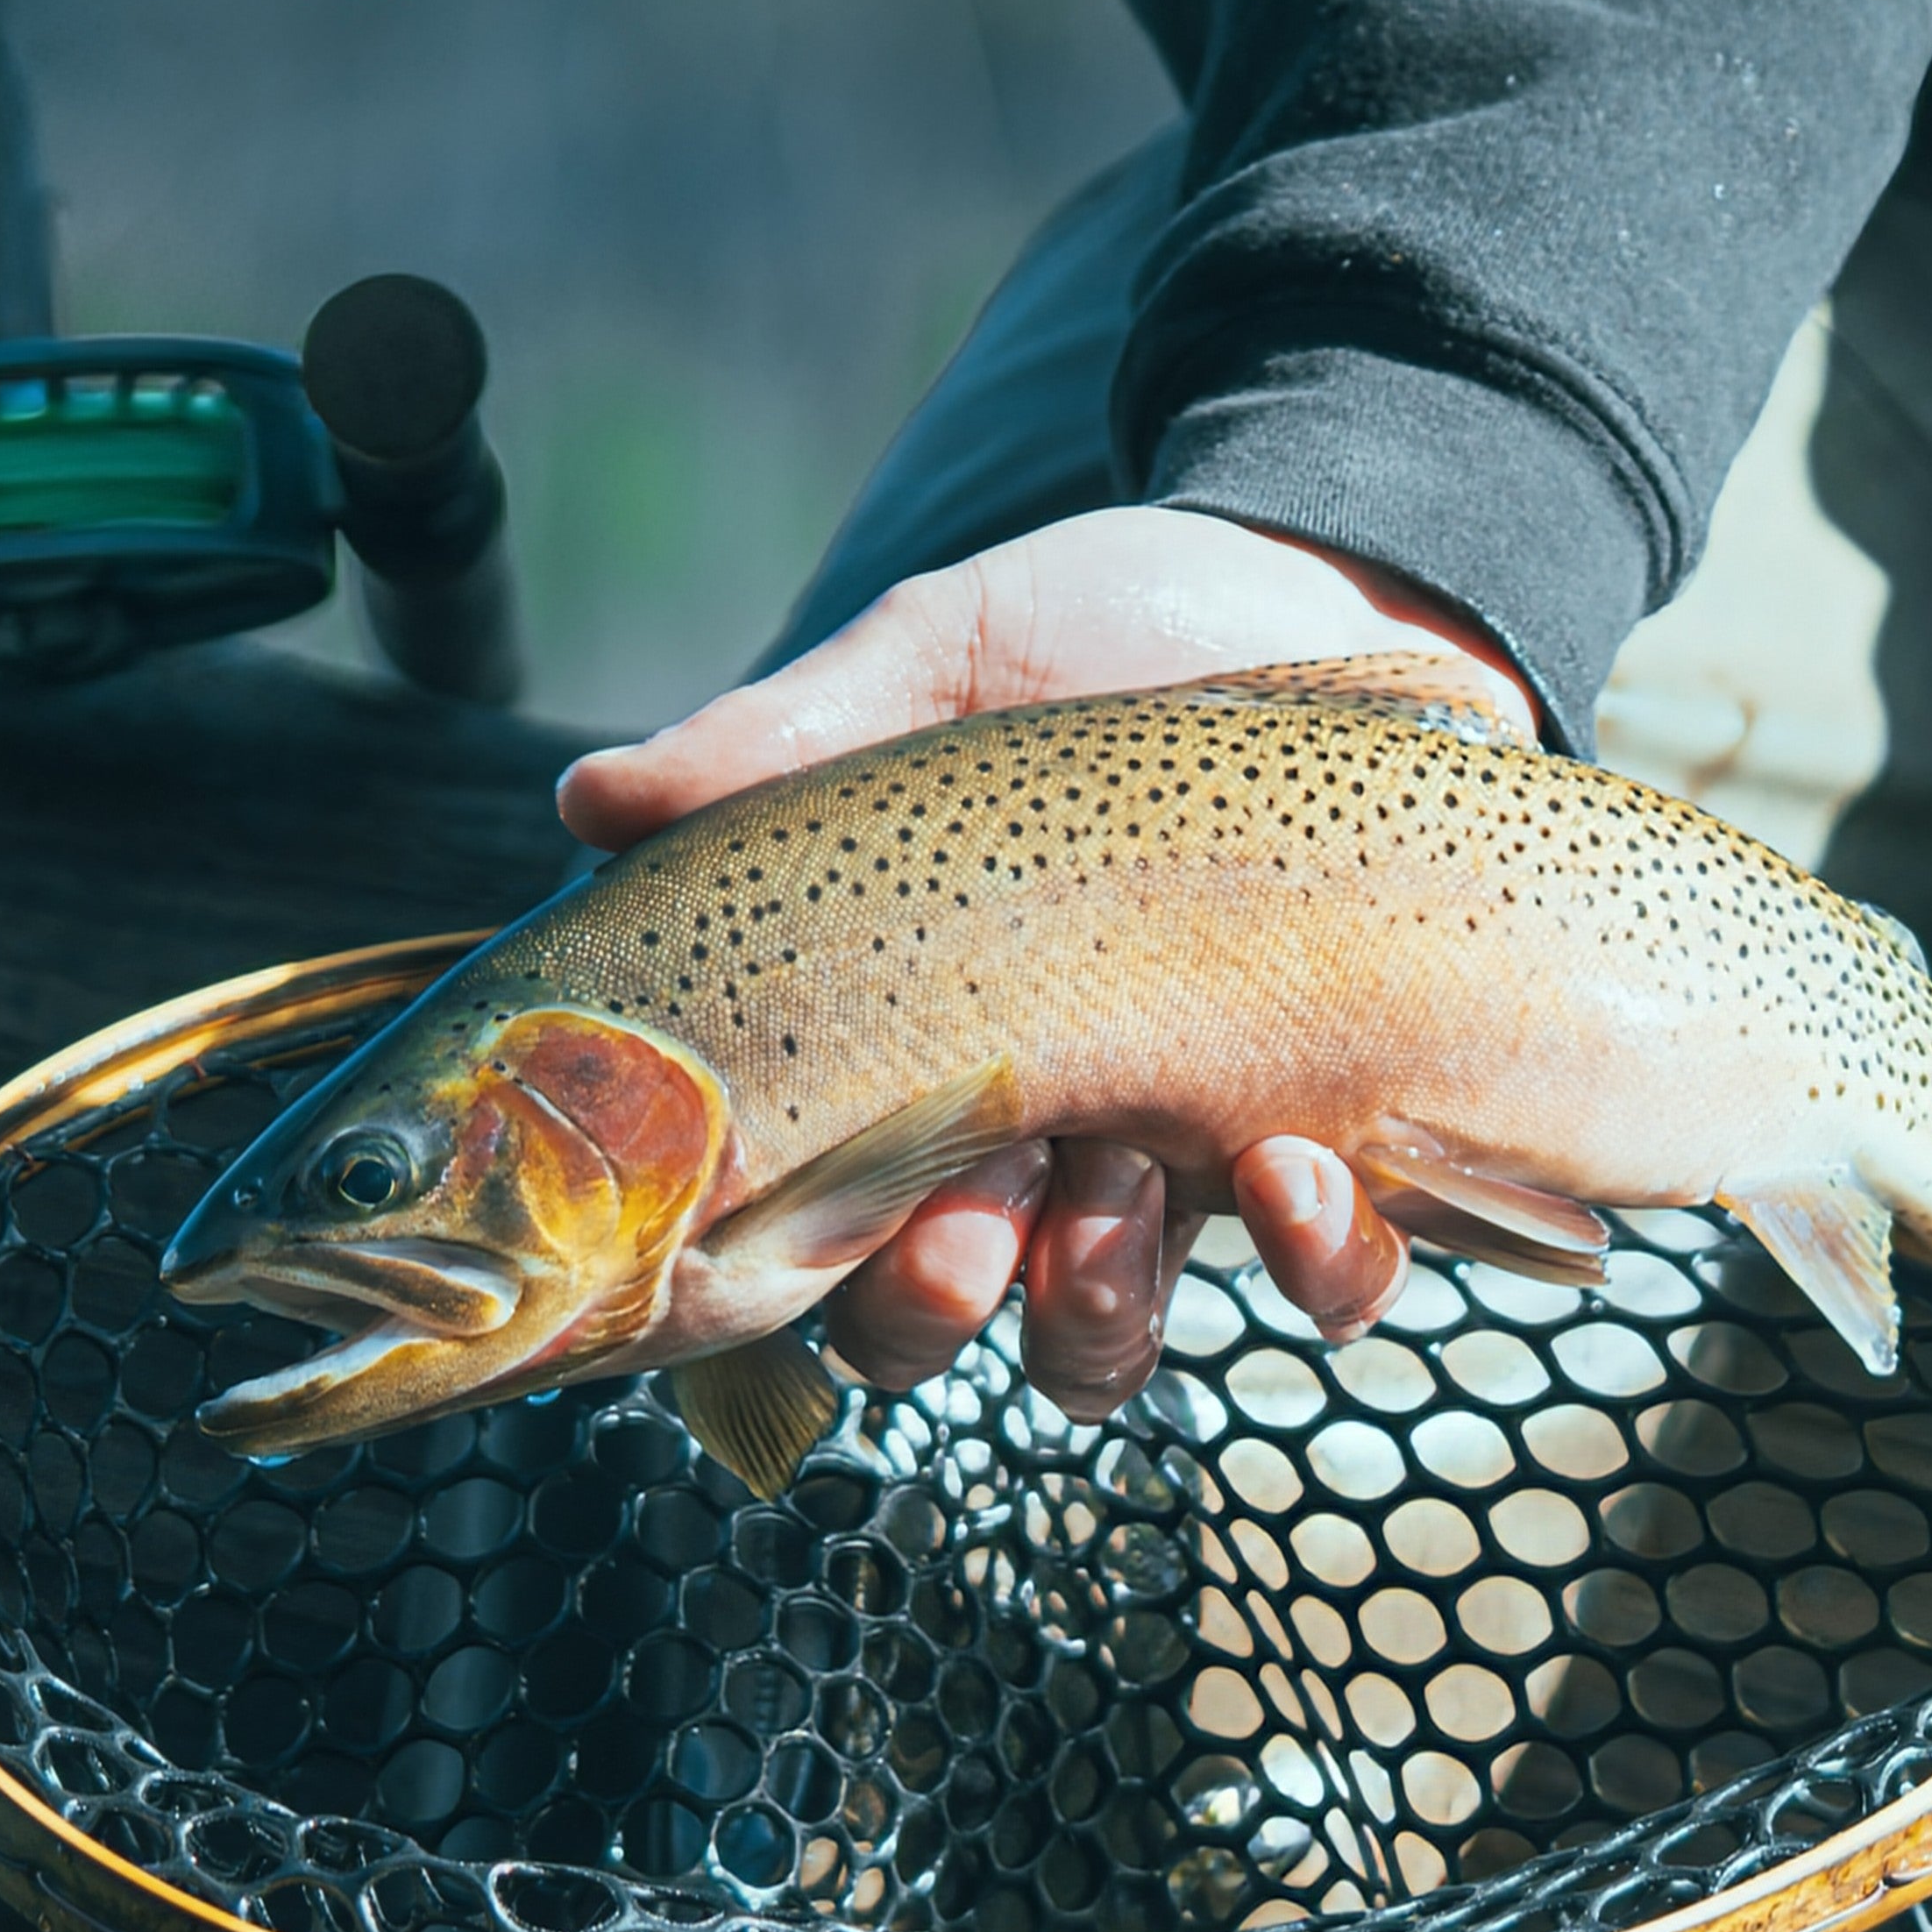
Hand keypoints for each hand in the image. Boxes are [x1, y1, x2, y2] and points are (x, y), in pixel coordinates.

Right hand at [557, 508, 1533, 1417]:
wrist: (1335, 592)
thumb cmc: (1116, 638)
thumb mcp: (941, 657)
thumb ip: (781, 738)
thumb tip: (596, 802)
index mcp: (894, 1044)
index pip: (783, 1226)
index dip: (764, 1272)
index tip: (787, 1211)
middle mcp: (1016, 1134)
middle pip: (921, 1324)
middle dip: (924, 1304)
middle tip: (962, 1216)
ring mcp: (1172, 1157)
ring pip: (1100, 1340)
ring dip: (1092, 1304)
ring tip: (1125, 1182)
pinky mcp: (1334, 1149)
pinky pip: (1330, 1284)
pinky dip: (1314, 1264)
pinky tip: (1297, 1166)